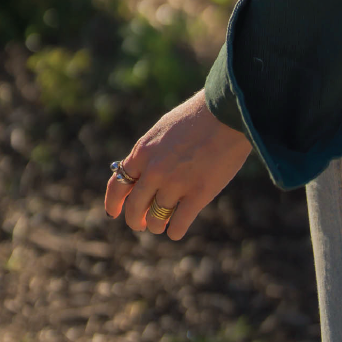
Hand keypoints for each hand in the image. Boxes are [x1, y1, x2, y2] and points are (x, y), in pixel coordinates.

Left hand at [104, 89, 252, 240]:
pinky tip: (178, 228)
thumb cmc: (199, 116)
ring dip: (158, 224)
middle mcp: (155, 171)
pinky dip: (175, 231)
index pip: (117, 186)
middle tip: (142, 223)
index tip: (114, 213)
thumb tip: (140, 177)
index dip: (113, 203)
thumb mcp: (164, 129)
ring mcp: (176, 184)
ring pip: (156, 221)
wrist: (228, 110)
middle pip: (134, 209)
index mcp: (143, 152)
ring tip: (165, 221)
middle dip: (136, 221)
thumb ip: (150, 153)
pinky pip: (177, 227)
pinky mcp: (198, 195)